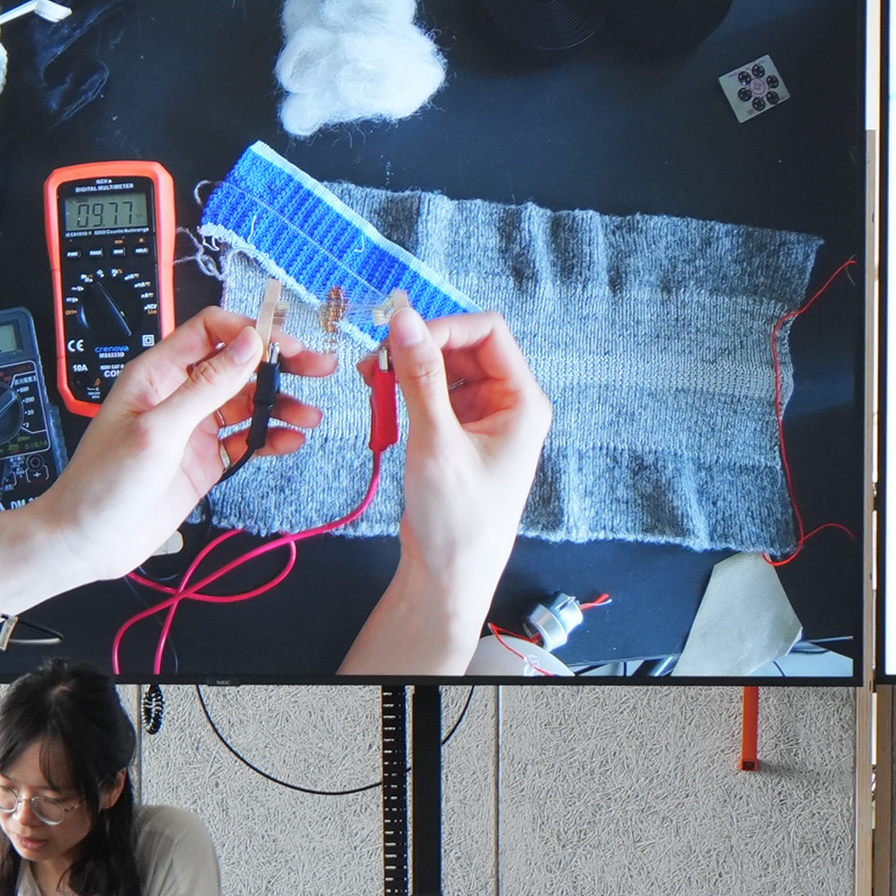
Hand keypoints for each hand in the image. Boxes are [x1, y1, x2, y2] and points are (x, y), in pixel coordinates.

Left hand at [28, 306, 334, 582]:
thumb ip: (207, 387)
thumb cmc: (103, 482)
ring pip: (247, 403)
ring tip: (310, 415)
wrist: (88, 540)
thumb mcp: (158, 429)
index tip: (287, 344)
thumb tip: (248, 345)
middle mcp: (178, 396)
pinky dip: (270, 439)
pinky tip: (290, 440)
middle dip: (279, 365)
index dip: (250, 331)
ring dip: (281, 405)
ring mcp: (193, 429)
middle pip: (237, 365)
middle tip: (318, 368)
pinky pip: (245, 441)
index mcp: (157, 374)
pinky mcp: (204, 461)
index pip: (210, 331)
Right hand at [383, 294, 552, 630]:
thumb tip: (404, 321)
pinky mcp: (458, 432)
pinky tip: (381, 397)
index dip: (444, 326)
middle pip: (463, 347)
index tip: (401, 336)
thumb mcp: (436, 441)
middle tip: (377, 361)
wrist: (449, 575)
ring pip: (443, 368)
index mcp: (523, 402)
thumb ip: (420, 377)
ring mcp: (482, 418)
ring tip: (373, 380)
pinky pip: (432, 393)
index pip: (489, 332)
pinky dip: (406, 390)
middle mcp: (507, 404)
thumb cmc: (459, 520)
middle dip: (420, 347)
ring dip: (408, 367)